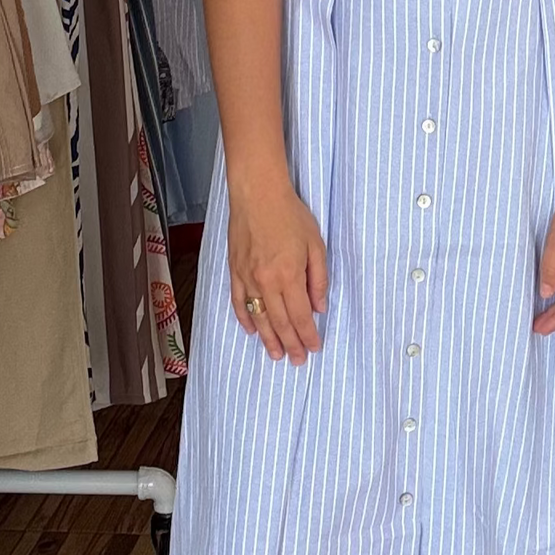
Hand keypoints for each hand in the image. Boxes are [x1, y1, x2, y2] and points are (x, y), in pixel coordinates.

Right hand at [228, 177, 327, 363]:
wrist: (257, 194)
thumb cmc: (289, 214)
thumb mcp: (315, 245)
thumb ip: (318, 279)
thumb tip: (319, 307)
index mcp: (289, 276)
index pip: (301, 316)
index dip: (308, 335)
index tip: (314, 348)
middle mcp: (266, 282)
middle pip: (280, 322)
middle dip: (291, 345)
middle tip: (298, 360)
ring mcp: (247, 278)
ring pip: (259, 317)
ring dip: (268, 339)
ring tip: (276, 355)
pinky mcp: (235, 271)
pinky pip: (239, 302)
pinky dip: (246, 319)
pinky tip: (253, 330)